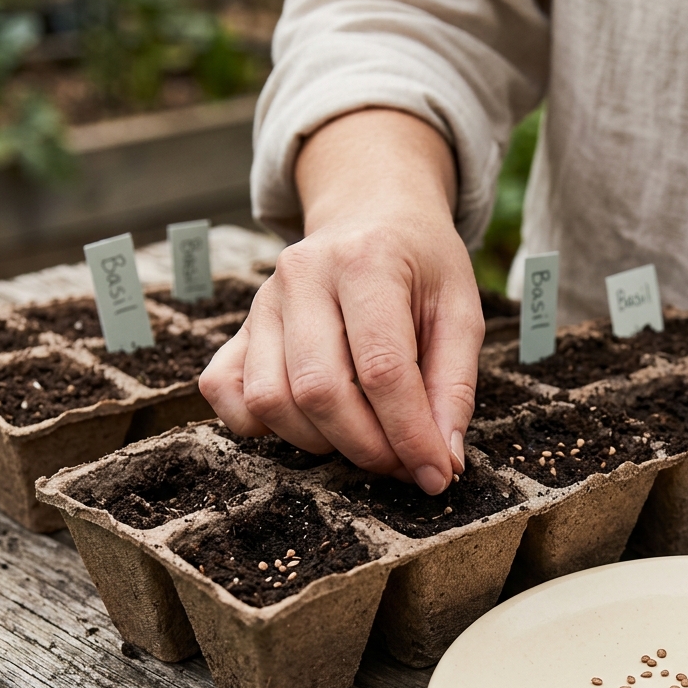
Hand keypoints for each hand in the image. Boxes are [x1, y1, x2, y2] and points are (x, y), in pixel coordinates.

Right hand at [199, 109, 483, 493]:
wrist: (370, 213)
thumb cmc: (421, 266)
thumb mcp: (461, 311)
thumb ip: (455, 386)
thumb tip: (442, 461)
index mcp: (366, 260)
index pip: (382, 369)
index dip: (410, 435)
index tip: (435, 474)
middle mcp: (302, 276)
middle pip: (320, 391)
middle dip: (367, 447)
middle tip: (403, 464)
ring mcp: (261, 302)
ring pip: (271, 400)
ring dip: (322, 444)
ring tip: (366, 440)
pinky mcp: (239, 326)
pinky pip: (226, 392)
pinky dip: (261, 426)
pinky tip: (310, 424)